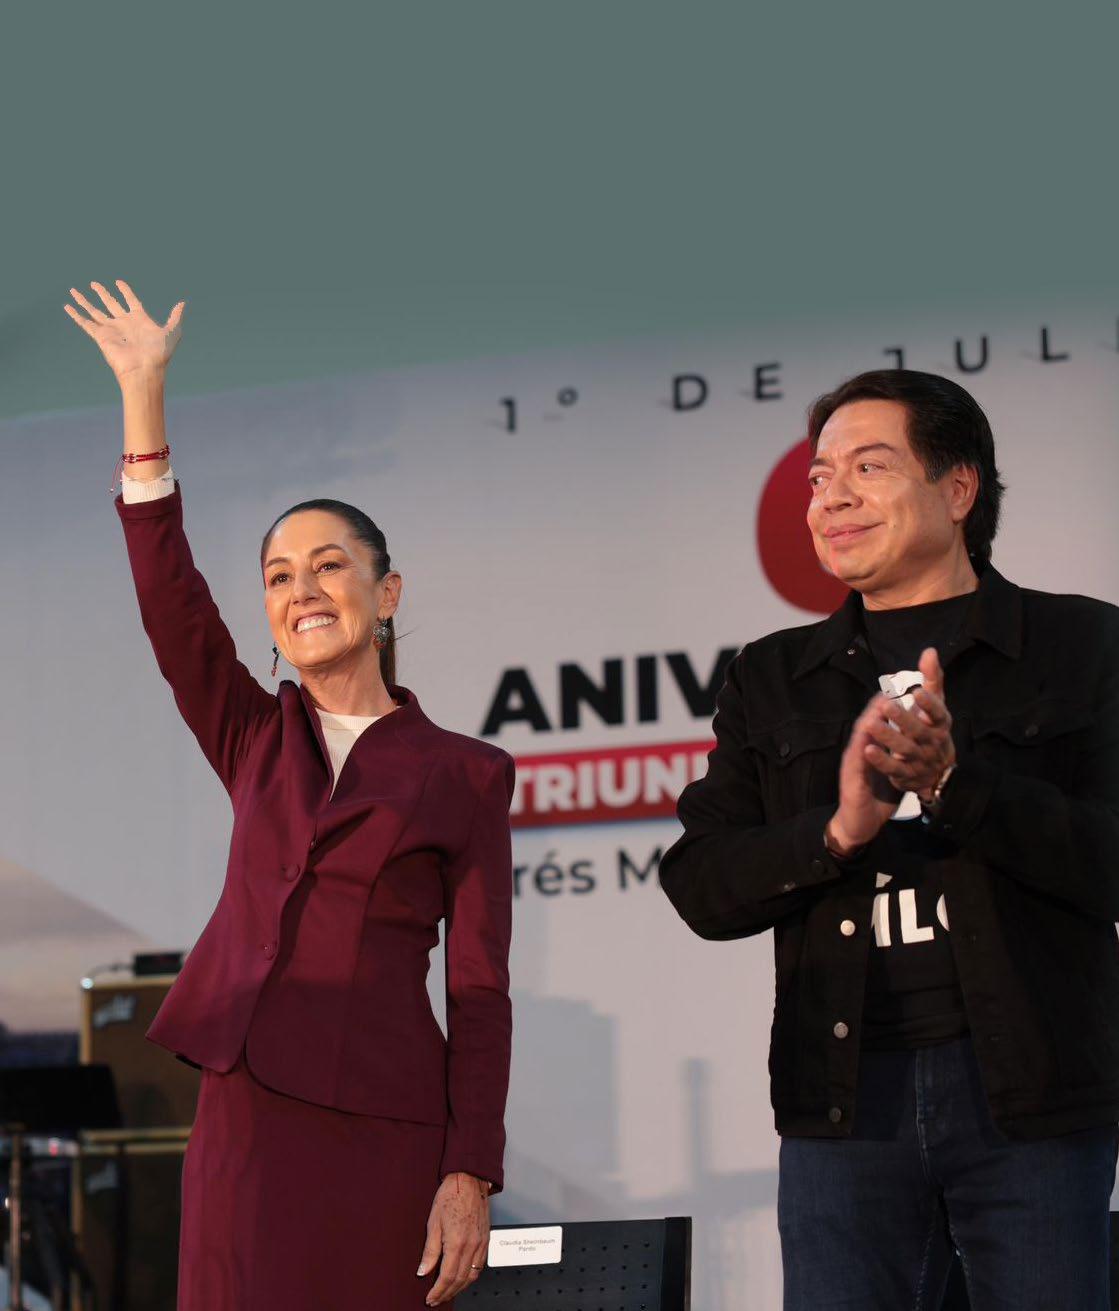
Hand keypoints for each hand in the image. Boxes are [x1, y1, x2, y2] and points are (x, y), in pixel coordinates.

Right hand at [64, 280, 183, 384]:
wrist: (144, 370)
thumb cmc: (159, 353)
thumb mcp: (172, 332)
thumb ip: (175, 317)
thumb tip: (183, 303)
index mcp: (140, 320)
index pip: (131, 301)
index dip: (125, 291)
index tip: (119, 282)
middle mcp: (124, 323)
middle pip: (110, 303)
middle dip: (103, 293)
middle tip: (94, 283)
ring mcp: (111, 329)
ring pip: (94, 311)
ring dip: (84, 300)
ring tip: (74, 290)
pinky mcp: (100, 336)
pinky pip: (85, 323)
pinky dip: (76, 315)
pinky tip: (67, 307)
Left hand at [417, 1172, 489, 1305]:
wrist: (470, 1179)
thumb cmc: (451, 1195)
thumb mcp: (433, 1221)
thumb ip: (430, 1250)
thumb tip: (423, 1271)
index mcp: (457, 1242)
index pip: (447, 1277)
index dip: (438, 1291)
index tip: (430, 1297)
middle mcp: (472, 1246)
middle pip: (460, 1280)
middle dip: (447, 1293)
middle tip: (436, 1299)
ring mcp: (481, 1243)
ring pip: (471, 1276)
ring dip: (459, 1288)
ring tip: (447, 1293)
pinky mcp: (486, 1239)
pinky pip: (479, 1265)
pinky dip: (470, 1276)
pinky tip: (462, 1278)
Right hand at [829, 689, 905, 852]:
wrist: (860, 822)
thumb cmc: (876, 793)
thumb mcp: (894, 767)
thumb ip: (901, 748)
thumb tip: (914, 731)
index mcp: (871, 746)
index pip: (878, 720)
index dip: (886, 704)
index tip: (899, 686)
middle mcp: (860, 750)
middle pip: (867, 723)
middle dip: (877, 706)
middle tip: (889, 689)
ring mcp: (854, 764)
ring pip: (860, 738)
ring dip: (868, 723)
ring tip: (878, 708)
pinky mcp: (851, 780)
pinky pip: (856, 763)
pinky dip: (861, 750)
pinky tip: (867, 742)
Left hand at [863, 648, 955, 801]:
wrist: (937, 768)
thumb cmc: (932, 726)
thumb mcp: (935, 703)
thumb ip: (932, 678)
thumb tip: (929, 651)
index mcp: (941, 723)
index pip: (939, 712)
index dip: (929, 704)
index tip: (917, 690)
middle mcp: (932, 742)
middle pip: (919, 731)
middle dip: (903, 719)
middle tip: (887, 705)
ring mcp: (920, 759)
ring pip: (905, 749)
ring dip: (889, 737)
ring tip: (871, 724)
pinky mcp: (907, 774)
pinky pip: (894, 768)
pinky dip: (881, 761)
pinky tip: (867, 749)